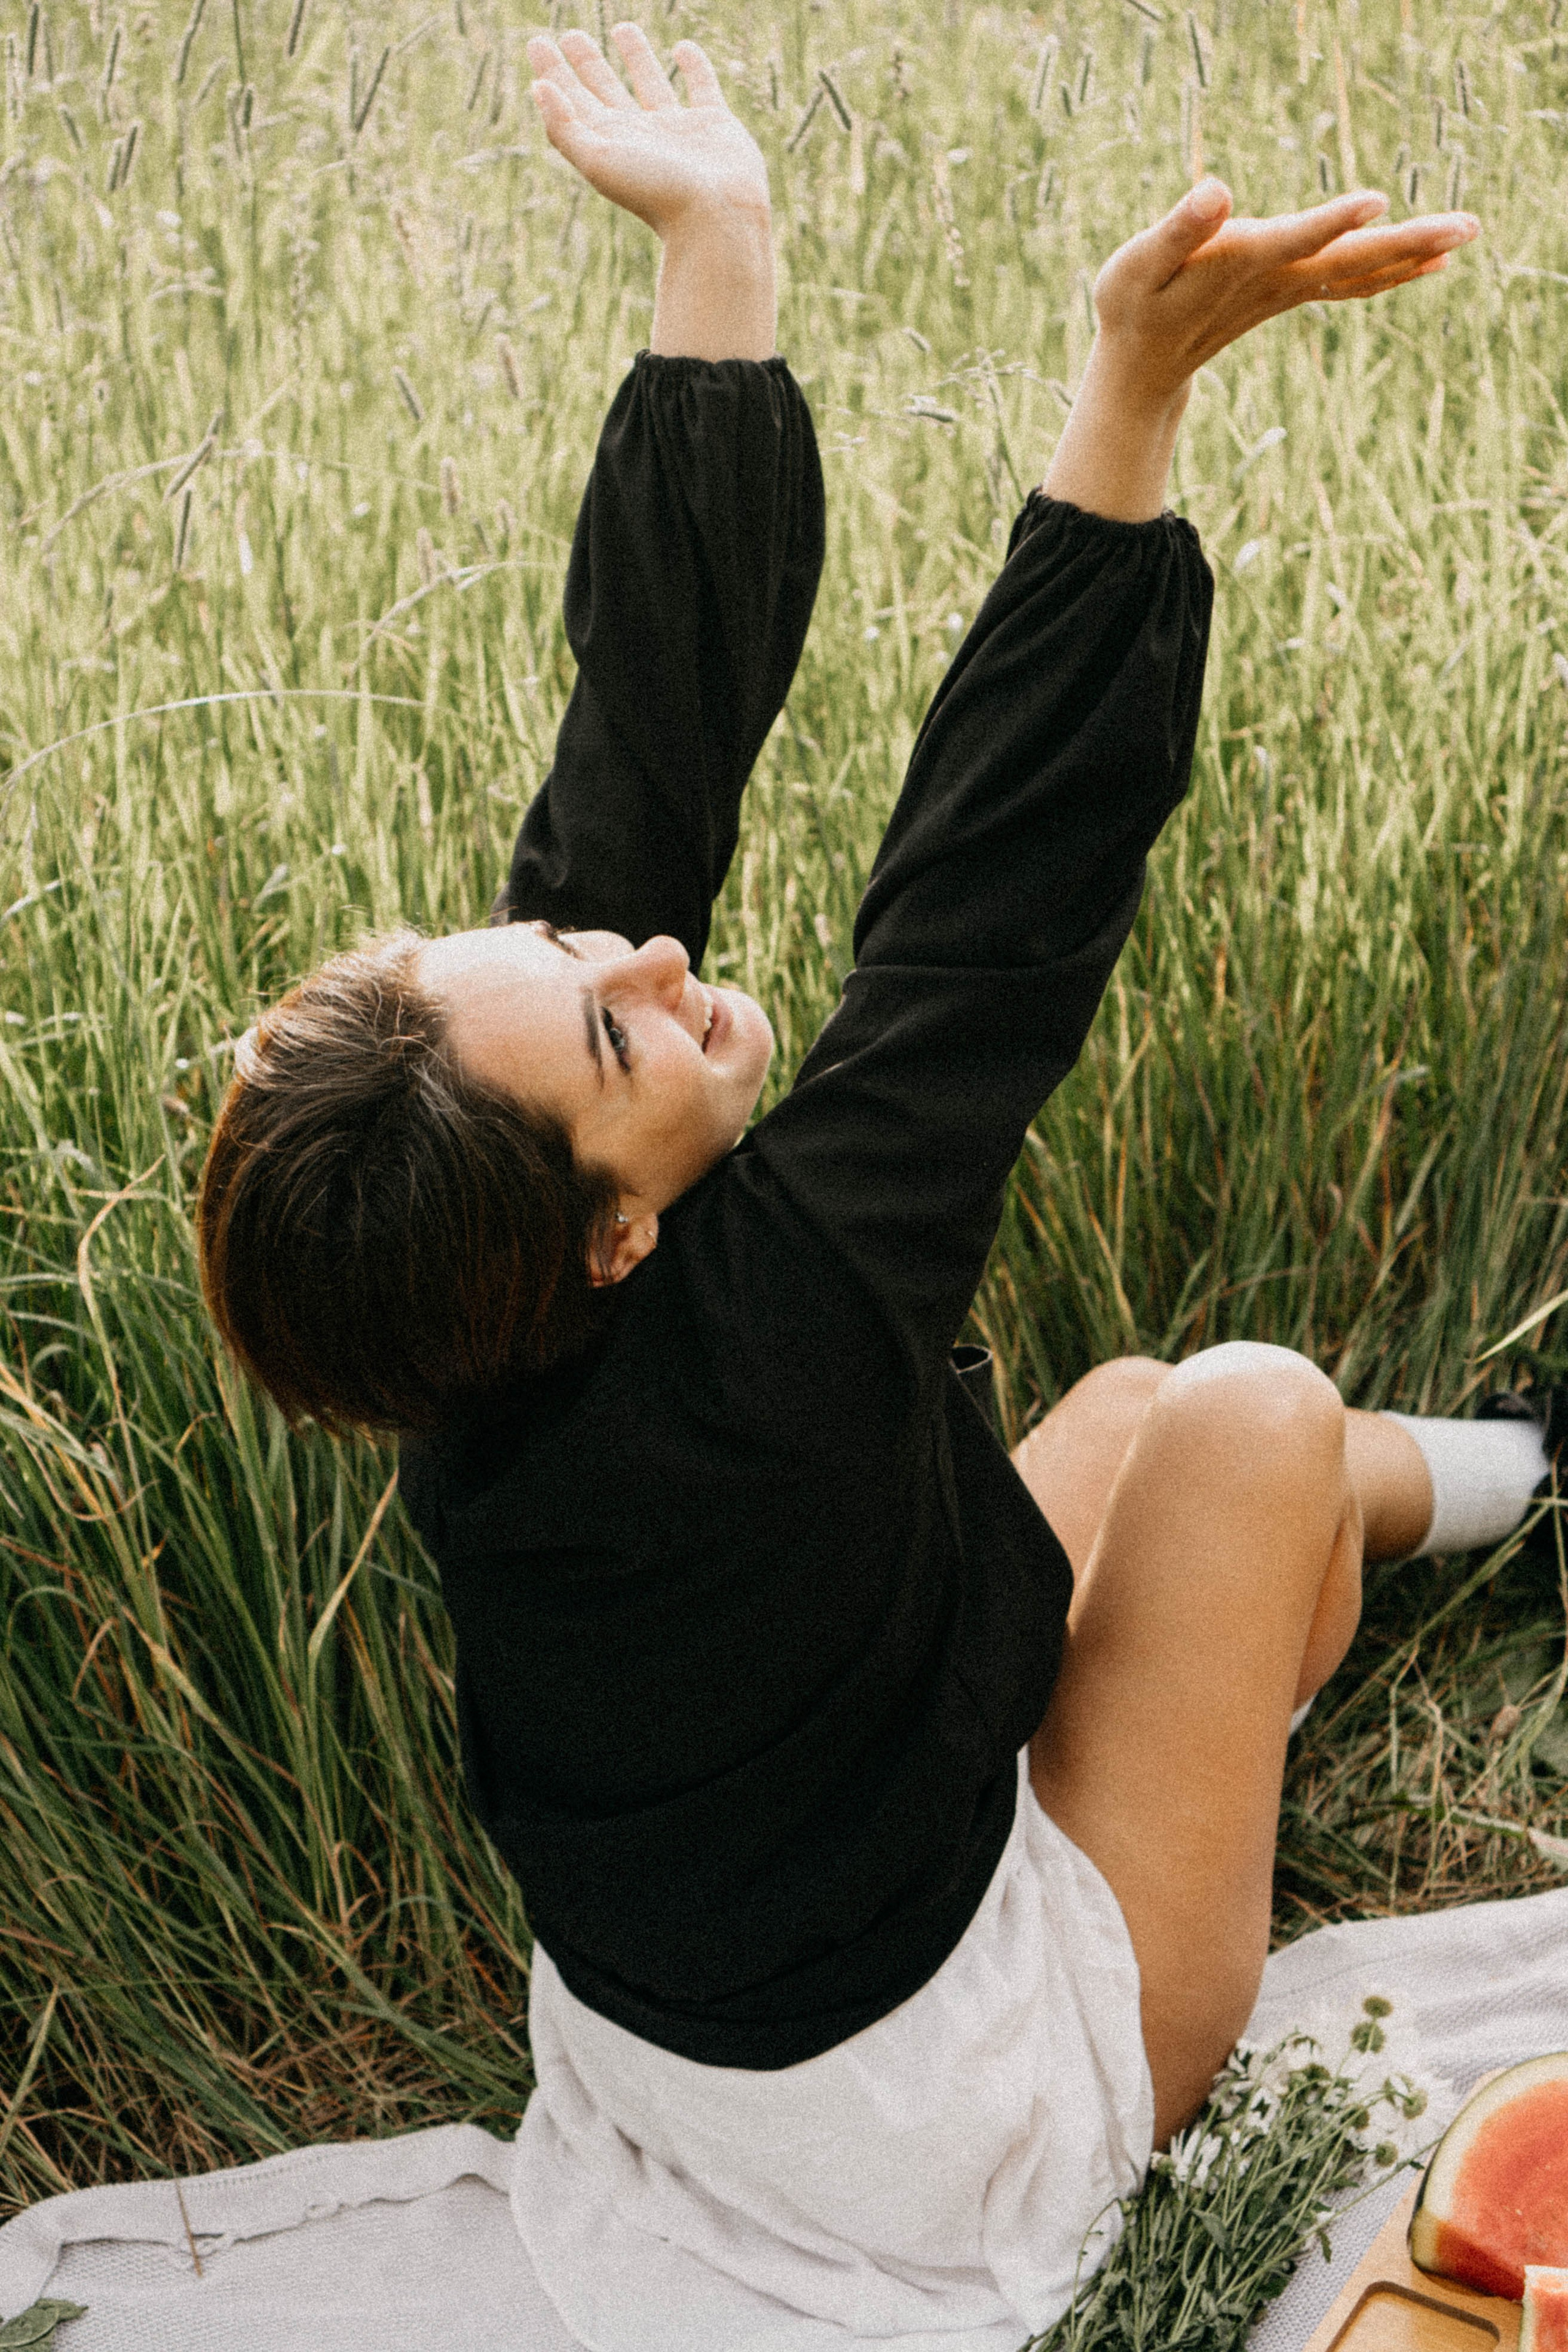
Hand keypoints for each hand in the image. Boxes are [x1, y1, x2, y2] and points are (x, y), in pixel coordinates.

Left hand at [527, 25, 770, 238]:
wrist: (715, 217)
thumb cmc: (655, 194)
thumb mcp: (598, 161)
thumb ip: (565, 126)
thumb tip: (539, 87)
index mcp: (609, 143)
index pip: (572, 101)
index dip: (553, 72)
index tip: (536, 43)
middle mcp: (639, 135)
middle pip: (605, 90)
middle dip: (587, 62)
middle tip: (570, 35)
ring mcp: (676, 129)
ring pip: (651, 82)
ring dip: (636, 56)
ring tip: (623, 29)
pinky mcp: (714, 124)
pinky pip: (701, 86)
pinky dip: (694, 66)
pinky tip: (684, 49)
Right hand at [1092, 179, 1479, 403]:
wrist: (1144, 368)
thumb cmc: (1133, 308)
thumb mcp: (1135, 267)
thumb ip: (1177, 231)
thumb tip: (1215, 192)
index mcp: (1240, 266)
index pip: (1294, 241)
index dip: (1330, 222)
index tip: (1375, 202)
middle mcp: (1276, 281)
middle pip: (1351, 262)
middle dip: (1409, 243)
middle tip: (1468, 226)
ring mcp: (1290, 290)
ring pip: (1361, 272)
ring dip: (1415, 254)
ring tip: (1466, 234)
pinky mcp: (1293, 291)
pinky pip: (1354, 282)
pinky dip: (1394, 270)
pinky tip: (1433, 261)